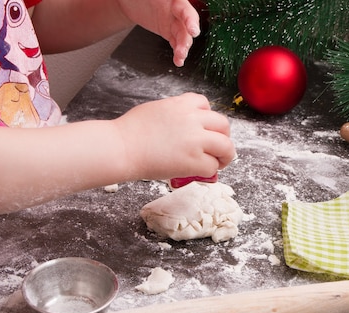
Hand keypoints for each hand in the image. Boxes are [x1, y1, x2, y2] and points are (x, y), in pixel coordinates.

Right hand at [115, 93, 233, 179]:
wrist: (122, 148)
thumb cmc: (130, 132)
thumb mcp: (156, 109)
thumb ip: (175, 113)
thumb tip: (185, 126)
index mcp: (182, 104)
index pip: (206, 104)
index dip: (207, 118)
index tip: (204, 129)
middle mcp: (193, 119)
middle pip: (223, 125)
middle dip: (223, 137)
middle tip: (218, 148)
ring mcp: (195, 140)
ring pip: (226, 146)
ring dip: (225, 156)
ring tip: (219, 162)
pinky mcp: (193, 160)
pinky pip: (212, 166)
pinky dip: (209, 171)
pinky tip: (201, 172)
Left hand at [118, 0, 199, 65]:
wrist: (129, 3)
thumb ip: (152, 0)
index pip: (182, 3)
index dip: (188, 15)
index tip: (191, 23)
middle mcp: (175, 8)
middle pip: (187, 18)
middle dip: (191, 26)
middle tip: (193, 32)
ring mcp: (173, 21)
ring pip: (183, 34)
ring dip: (184, 45)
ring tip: (181, 55)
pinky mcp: (169, 32)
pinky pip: (176, 43)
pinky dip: (178, 53)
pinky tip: (178, 61)